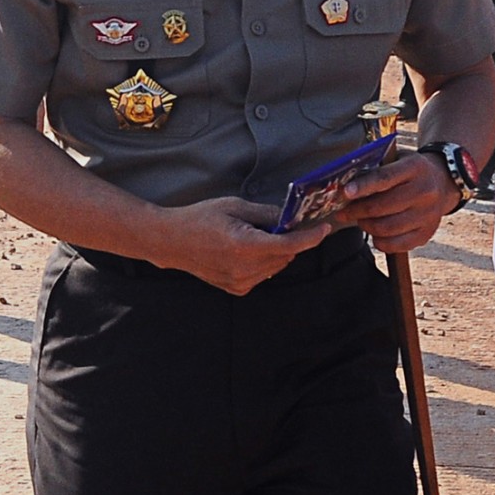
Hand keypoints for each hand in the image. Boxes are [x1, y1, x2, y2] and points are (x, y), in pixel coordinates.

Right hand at [151, 198, 331, 295]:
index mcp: (244, 244)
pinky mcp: (237, 289)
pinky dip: (262, 263)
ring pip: (276, 267)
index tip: (323, 230)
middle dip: (287, 240)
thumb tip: (290, 218)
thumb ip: (264, 213)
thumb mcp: (233, 206)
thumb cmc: (199, 218)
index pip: (289, 246)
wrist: (172, 241)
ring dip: (274, 252)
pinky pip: (263, 275)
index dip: (310, 238)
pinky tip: (241, 252)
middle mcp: (245, 268)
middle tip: (271, 225)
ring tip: (250, 237)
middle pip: (285, 256)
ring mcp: (241, 281)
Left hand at [337, 152, 457, 251]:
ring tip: (359, 220)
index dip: (363, 186)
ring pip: (388, 227)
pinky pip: (399, 244)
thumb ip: (375, 169)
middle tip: (343, 212)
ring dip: (366, 226)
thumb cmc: (408, 170)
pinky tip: (373, 234)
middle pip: (383, 206)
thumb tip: (344, 187)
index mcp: (414, 168)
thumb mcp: (396, 160)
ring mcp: (428, 214)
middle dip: (356, 211)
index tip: (345, 193)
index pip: (385, 178)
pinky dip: (381, 242)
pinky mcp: (428, 232)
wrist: (443, 182)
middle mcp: (425, 192)